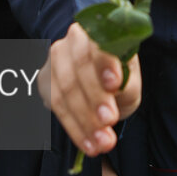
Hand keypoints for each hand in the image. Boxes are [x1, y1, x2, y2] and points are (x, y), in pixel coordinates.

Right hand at [46, 23, 141, 156]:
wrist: (101, 87)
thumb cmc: (120, 80)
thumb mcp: (132, 81)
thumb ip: (127, 84)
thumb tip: (115, 93)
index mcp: (99, 31)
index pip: (99, 43)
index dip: (105, 63)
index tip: (115, 84)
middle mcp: (73, 39)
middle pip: (79, 69)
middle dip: (95, 99)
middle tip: (110, 122)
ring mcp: (55, 59)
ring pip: (65, 91)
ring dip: (84, 121)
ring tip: (103, 143)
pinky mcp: (44, 81)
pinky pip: (56, 107)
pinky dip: (74, 129)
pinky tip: (89, 144)